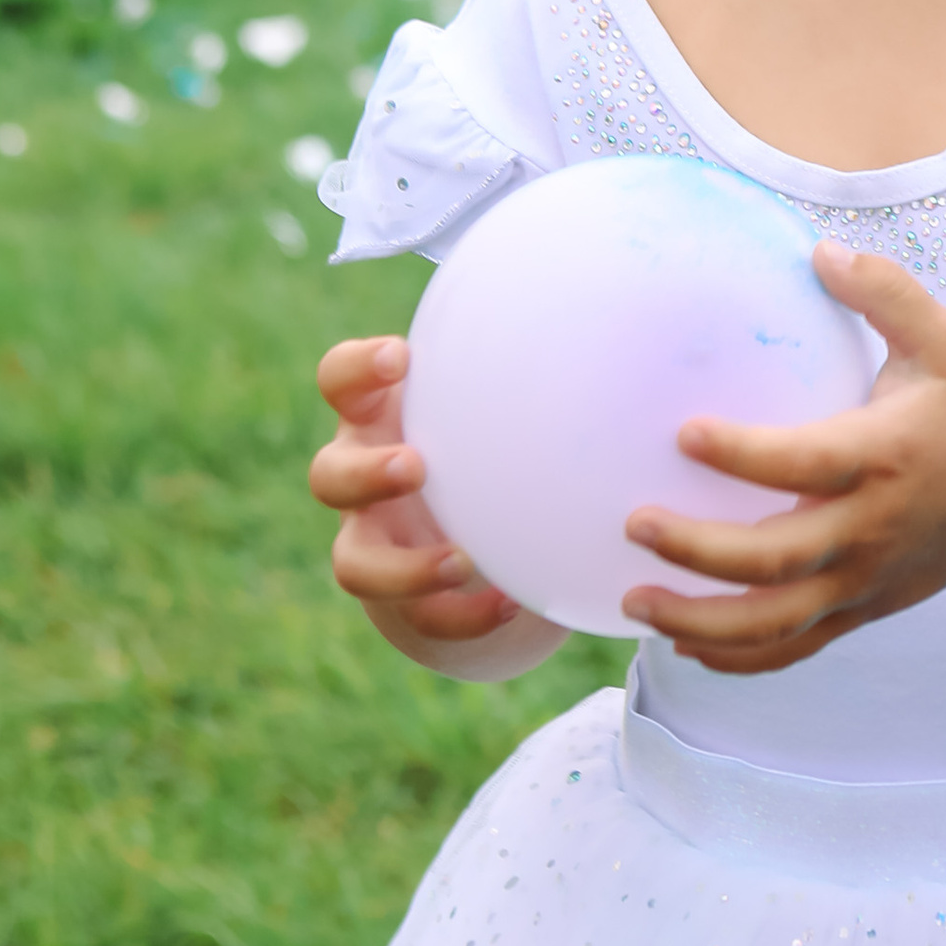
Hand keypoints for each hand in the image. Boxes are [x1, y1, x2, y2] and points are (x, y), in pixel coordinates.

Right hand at [310, 336, 522, 644]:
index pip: (341, 380)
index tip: (404, 357)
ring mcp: (374, 544)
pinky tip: (511, 605)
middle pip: (328, 476)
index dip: (359, 367)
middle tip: (417, 466)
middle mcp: (362, 478)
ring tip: (462, 560)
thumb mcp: (494, 404)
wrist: (477, 537)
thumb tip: (617, 327)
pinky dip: (463, 616)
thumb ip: (524, 372)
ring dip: (403, 567)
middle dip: (366, 472)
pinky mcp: (401, 604)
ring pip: (352, 563)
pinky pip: (420, 619)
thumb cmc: (489, 441)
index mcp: (379, 417)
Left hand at [622, 247, 945, 674]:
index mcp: (884, 457)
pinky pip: (791, 647)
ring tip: (634, 599)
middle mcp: (871, 529)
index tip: (683, 433)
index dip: (743, 455)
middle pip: (777, 558)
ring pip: (775, 620)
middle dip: (700, 550)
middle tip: (635, 523)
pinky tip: (679, 642)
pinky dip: (735, 655)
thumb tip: (820, 249)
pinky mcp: (859, 612)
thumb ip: (885, 292)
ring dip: (700, 619)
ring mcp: (863, 581)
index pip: (805, 463)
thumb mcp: (942, 341)